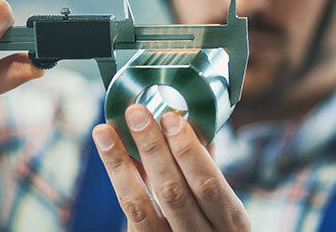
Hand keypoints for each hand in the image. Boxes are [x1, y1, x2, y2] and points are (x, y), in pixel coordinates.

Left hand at [92, 105, 250, 230]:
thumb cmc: (212, 222)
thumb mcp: (221, 201)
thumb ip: (207, 165)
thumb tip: (192, 119)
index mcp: (230, 222)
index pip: (208, 185)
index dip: (189, 152)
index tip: (171, 118)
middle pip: (172, 193)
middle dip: (152, 148)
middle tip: (137, 114)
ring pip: (140, 206)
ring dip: (121, 163)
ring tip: (105, 131)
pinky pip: (128, 212)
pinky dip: (118, 178)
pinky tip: (108, 153)